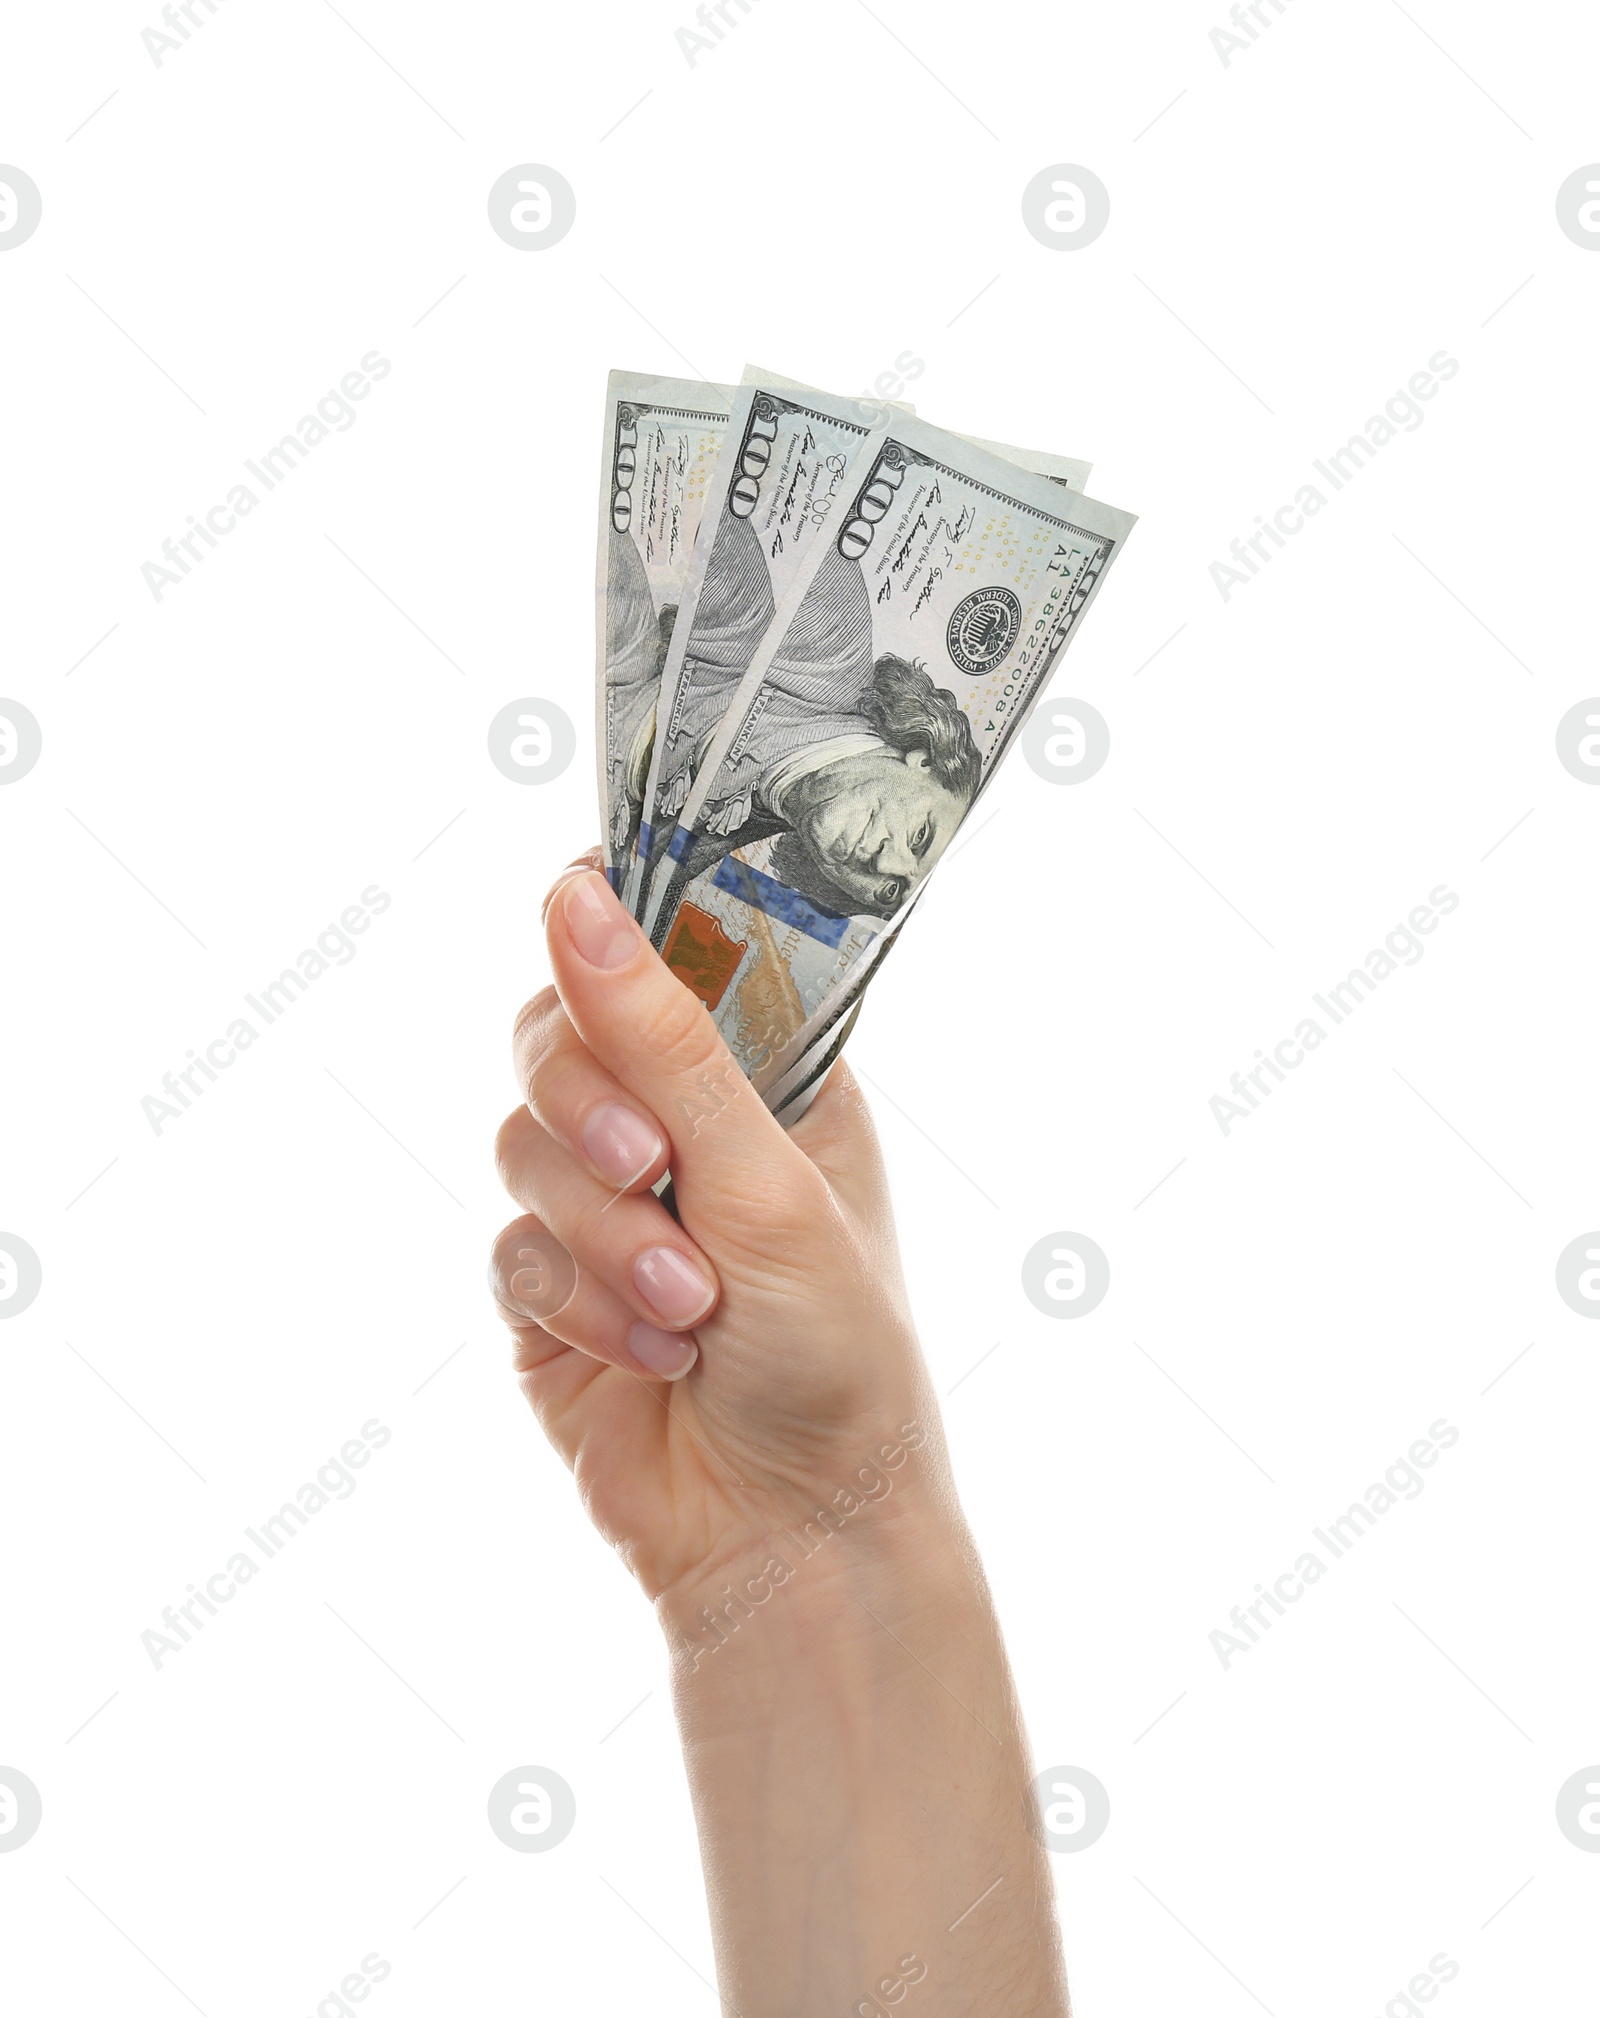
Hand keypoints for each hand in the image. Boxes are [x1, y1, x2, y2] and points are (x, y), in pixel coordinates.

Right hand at [490, 850, 950, 1615]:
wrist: (795, 1536)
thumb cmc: (837, 1354)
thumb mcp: (768, 1181)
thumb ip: (663, 1040)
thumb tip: (573, 893)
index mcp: (763, 1069)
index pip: (662, 943)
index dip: (613, 931)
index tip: (579, 924)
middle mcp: (681, 1121)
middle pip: (559, 1030)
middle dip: (594, 1107)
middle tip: (651, 1167)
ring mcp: (608, 1203)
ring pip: (522, 1142)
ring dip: (601, 1231)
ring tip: (686, 1307)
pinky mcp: (550, 1288)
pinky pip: (510, 1247)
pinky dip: (576, 1301)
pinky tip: (651, 1356)